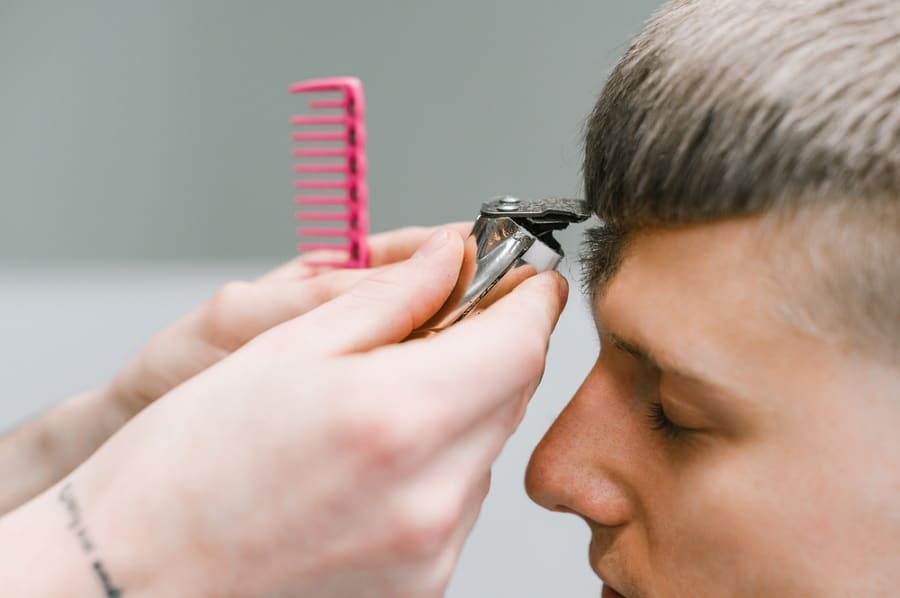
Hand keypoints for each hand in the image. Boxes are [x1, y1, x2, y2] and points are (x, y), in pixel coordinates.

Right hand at [70, 227, 567, 596]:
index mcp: (399, 418)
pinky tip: (377, 454)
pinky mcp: (420, 586)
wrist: (136, 573)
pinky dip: (438, 462)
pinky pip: (458, 500)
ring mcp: (430, 552)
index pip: (521, 343)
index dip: (530, 299)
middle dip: (492, 345)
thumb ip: (388, 298)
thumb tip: (448, 259)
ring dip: (461, 406)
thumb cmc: (184, 463)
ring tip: (387, 396)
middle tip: (447, 319)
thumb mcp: (283, 348)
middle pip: (512, 393)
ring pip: (486, 447)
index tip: (523, 277)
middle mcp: (430, 496)